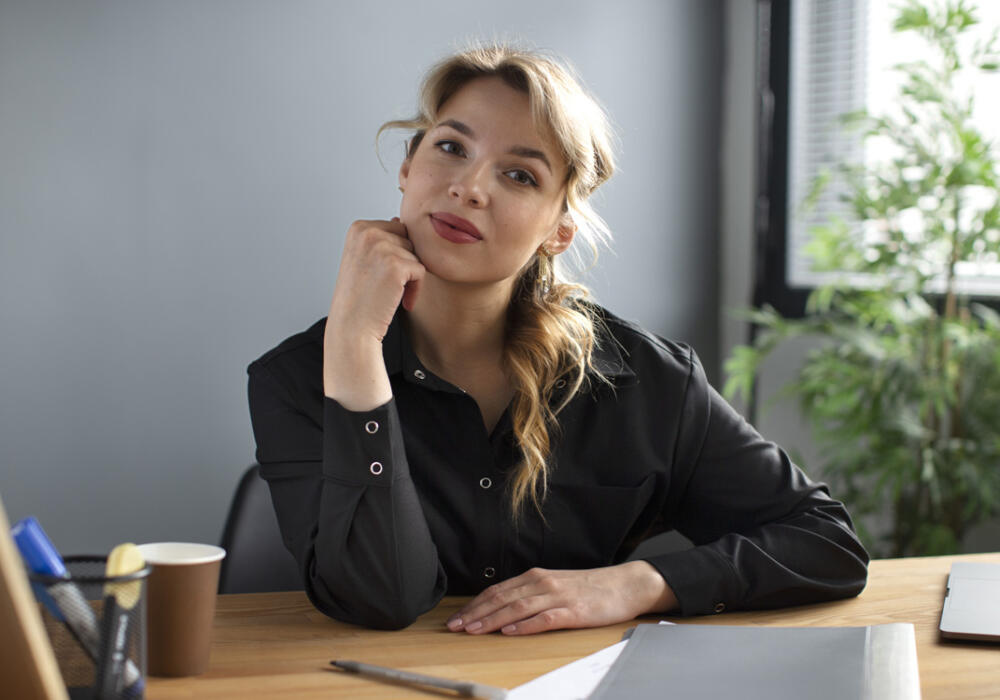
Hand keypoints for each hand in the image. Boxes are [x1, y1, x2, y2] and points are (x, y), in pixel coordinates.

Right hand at [323, 218, 425, 407]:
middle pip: (409, 240)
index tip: (381, 276)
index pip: (397, 229)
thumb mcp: (362, 260)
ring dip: (410, 278)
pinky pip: (422, 271)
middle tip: (388, 287)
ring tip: (391, 295)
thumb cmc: (359, 298)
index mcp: (358, 227)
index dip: (396, 255)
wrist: (352, 328)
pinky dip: (416, 289)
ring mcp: (382, 246)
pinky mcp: (397, 264)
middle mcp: (368, 232)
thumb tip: (398, 219)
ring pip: (416, 255)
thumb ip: (379, 239)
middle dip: (405, 263)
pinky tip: (402, 302)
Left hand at [445, 561, 677, 635]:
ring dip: (492, 620)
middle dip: (475, 613)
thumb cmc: (588, 587)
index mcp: (536, 576)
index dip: (474, 605)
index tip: (456, 618)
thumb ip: (530, 593)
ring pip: (518, 607)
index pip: (497, 591)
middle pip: (501, 599)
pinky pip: (545, 618)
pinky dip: (526, 625)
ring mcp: (558, 597)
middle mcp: (542, 583)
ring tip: (474, 630)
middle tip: (455, 626)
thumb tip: (501, 607)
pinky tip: (511, 632)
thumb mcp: (554, 585)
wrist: (624, 585)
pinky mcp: (573, 612)